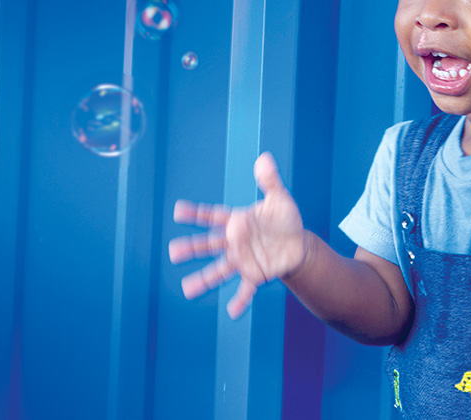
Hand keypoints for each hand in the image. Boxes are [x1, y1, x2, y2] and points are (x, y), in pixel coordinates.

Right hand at [168, 152, 305, 318]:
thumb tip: (264, 158)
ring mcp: (242, 260)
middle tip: (173, 252)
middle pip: (209, 245)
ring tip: (186, 289)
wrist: (297, 245)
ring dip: (204, 280)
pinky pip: (245, 288)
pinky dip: (239, 300)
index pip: (212, 215)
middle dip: (192, 248)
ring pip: (219, 270)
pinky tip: (232, 312)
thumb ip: (269, 181)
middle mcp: (234, 242)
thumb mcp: (279, 198)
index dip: (196, 214)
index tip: (178, 211)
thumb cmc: (285, 219)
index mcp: (237, 221)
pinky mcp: (255, 275)